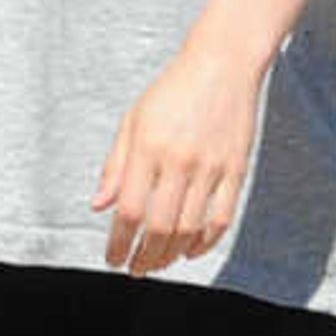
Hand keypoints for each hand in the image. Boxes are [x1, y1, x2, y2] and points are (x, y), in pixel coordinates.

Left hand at [92, 35, 267, 273]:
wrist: (223, 66)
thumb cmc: (171, 93)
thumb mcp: (132, 122)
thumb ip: (115, 167)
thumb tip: (99, 207)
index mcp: (148, 149)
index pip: (130, 210)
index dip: (119, 242)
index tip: (112, 259)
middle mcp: (180, 161)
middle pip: (160, 226)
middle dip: (144, 256)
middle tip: (134, 269)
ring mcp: (211, 168)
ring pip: (190, 228)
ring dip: (171, 254)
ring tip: (157, 263)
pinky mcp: (236, 170)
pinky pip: (222, 217)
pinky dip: (205, 242)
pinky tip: (189, 251)